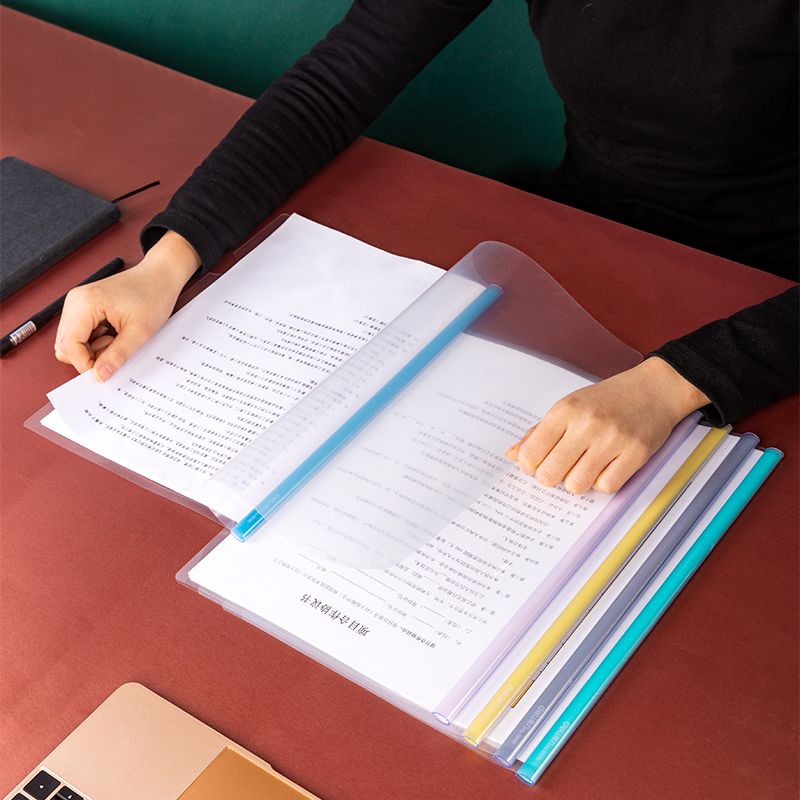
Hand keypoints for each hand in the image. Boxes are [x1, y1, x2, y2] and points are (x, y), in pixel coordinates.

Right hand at [54, 232, 199, 380]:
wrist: (161, 276)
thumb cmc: (153, 295)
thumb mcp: (139, 332)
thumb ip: (117, 355)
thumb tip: (99, 376)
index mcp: (84, 304)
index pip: (68, 347)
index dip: (85, 364)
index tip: (105, 371)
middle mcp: (75, 302)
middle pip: (65, 345)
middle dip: (89, 356)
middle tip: (116, 349)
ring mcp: (78, 304)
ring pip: (73, 341)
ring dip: (94, 348)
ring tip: (118, 338)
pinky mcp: (85, 307)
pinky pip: (81, 334)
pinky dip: (97, 340)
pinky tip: (115, 333)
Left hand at [506, 357, 710, 493]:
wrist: (654, 389)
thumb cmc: (607, 400)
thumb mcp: (569, 407)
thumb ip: (538, 432)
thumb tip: (512, 456)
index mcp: (564, 411)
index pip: (530, 455)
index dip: (530, 467)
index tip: (539, 464)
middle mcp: (586, 424)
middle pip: (550, 475)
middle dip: (552, 477)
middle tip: (562, 468)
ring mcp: (612, 440)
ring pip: (576, 485)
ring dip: (578, 481)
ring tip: (585, 466)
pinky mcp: (635, 454)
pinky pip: (606, 487)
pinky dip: (603, 483)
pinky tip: (607, 467)